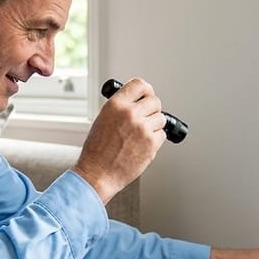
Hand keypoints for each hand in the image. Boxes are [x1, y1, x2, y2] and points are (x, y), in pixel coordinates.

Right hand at [72, 77, 166, 203]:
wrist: (97, 173)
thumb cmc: (97, 151)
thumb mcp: (103, 120)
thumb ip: (121, 108)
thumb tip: (138, 102)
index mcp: (115, 105)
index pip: (139, 84)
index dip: (146, 90)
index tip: (147, 94)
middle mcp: (130, 114)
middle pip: (155, 101)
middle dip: (152, 109)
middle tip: (146, 118)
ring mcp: (142, 128)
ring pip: (161, 119)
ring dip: (154, 125)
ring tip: (140, 135)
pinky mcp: (151, 144)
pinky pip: (162, 135)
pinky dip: (155, 140)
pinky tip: (141, 145)